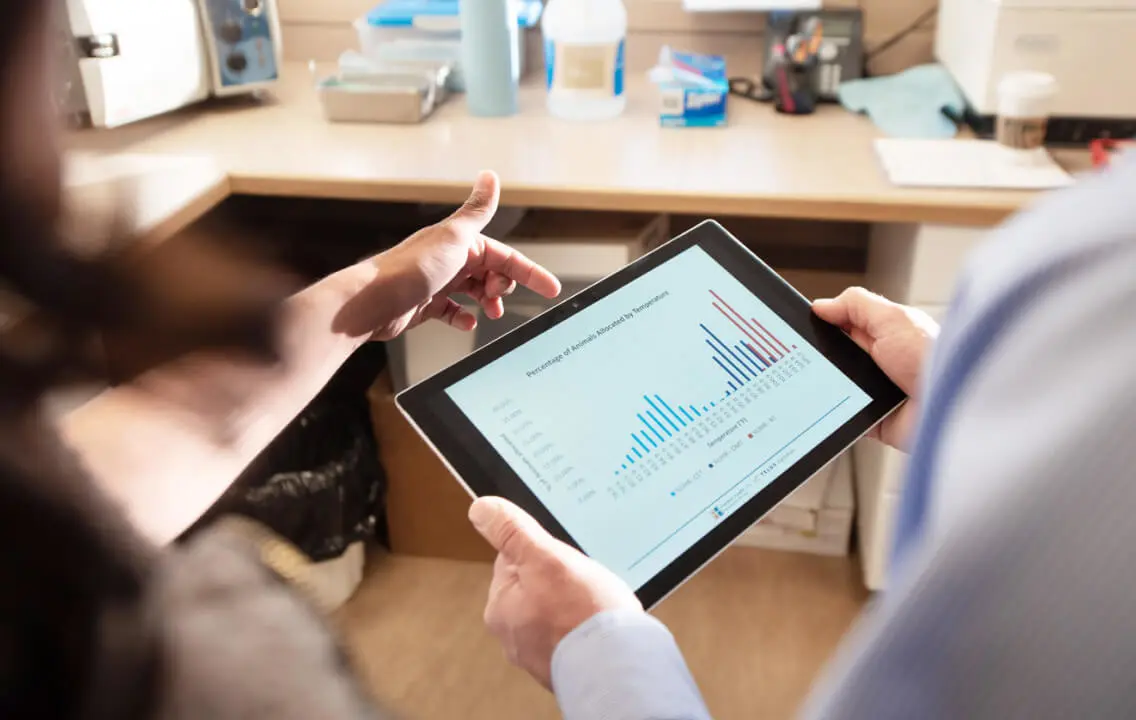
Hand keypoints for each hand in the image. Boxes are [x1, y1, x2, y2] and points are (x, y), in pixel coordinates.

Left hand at [332, 171, 560, 340]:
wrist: (373, 302)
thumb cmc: (410, 269)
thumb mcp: (453, 236)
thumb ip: (477, 209)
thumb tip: (490, 176)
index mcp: (461, 241)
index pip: (505, 255)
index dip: (529, 272)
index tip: (550, 289)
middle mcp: (450, 259)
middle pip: (492, 273)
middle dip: (504, 287)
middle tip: (499, 298)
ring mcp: (439, 282)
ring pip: (475, 292)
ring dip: (488, 302)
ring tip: (490, 312)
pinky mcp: (427, 304)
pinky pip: (454, 311)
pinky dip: (464, 317)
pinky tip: (466, 322)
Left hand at [469, 496, 641, 688]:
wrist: (618, 667)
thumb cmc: (583, 615)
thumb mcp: (546, 558)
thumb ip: (513, 532)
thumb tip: (482, 509)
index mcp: (499, 607)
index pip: (513, 560)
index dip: (543, 552)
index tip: (563, 559)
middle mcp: (512, 635)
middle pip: (536, 585)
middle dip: (561, 579)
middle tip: (583, 582)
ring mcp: (539, 653)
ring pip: (556, 609)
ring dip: (575, 604)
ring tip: (595, 604)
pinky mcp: (564, 664)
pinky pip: (573, 633)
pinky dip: (585, 626)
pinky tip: (599, 625)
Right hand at [813, 287, 938, 449]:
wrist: (949, 407)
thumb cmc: (931, 359)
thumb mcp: (892, 318)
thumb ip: (857, 305)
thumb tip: (822, 306)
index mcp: (886, 334)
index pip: (845, 325)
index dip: (825, 325)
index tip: (804, 326)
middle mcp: (881, 362)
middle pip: (837, 356)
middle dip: (823, 357)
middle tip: (813, 356)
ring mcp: (876, 391)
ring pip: (837, 385)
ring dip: (829, 385)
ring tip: (826, 382)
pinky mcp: (873, 419)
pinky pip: (844, 415)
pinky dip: (835, 413)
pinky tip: (830, 408)